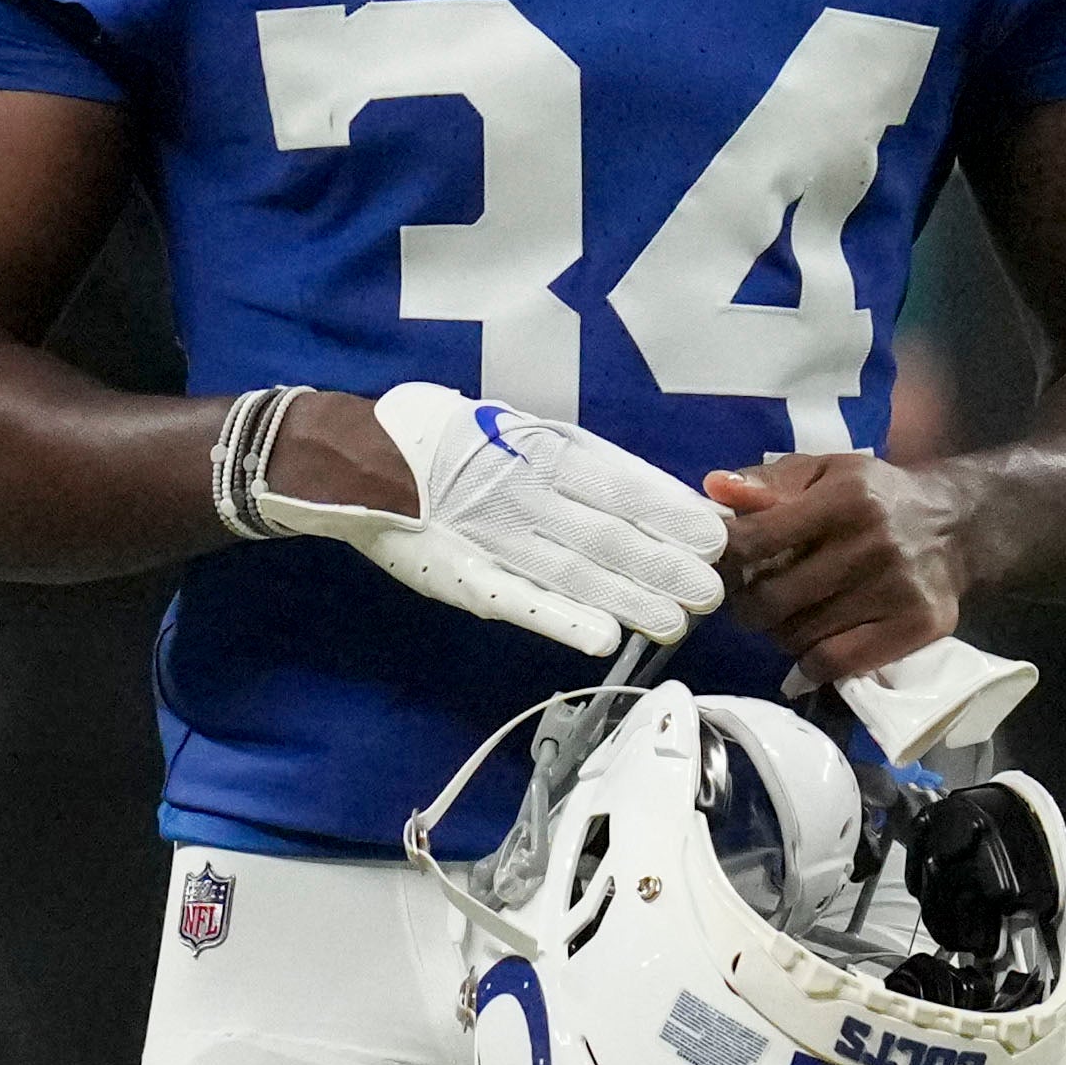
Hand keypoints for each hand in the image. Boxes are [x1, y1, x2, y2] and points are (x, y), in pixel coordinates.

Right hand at [259, 381, 725, 654]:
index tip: (711, 534)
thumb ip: (559, 458)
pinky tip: (602, 639)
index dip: (667, 510)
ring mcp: (493, 535)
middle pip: (607, 531)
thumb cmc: (435, 438)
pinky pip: (519, 599)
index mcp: (536, 446)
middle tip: (712, 590)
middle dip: (663, 563)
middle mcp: (522, 488)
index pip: (618, 480)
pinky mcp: (464, 575)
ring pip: (574, 569)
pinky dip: (561, 619)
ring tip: (676, 621)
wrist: (353, 460)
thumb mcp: (506, 426)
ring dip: (630, 598)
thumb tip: (627, 490)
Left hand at [704, 449, 971, 678]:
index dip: (725, 560)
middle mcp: (873, 543)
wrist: (958, 526)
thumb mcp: (825, 473)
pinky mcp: (916, 626)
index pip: (756, 539)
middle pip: (771, 600)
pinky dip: (811, 663)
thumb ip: (768, 481)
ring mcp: (896, 589)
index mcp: (845, 498)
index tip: (719, 568)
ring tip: (791, 616)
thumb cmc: (875, 498)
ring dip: (780, 634)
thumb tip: (714, 489)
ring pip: (798, 636)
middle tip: (753, 600)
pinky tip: (812, 647)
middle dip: (748, 606)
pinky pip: (834, 663)